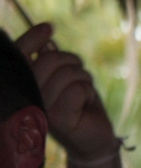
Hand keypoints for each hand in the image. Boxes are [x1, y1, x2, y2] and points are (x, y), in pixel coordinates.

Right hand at [15, 24, 118, 163]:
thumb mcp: (63, 79)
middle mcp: (25, 96)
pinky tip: (85, 105)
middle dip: (72, 62)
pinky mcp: (57, 117)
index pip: (19, 56)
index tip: (48, 27)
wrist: (93, 139)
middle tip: (80, 77)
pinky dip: (88, 92)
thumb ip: (50, 60)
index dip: (32, 39)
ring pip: (68, 72)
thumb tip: (45, 34)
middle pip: (50, 59)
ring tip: (81, 95)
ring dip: (84, 80)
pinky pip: (78, 88)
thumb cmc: (77, 105)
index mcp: (23, 85)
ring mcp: (40, 107)